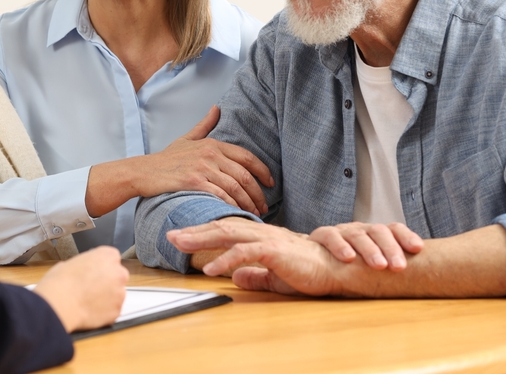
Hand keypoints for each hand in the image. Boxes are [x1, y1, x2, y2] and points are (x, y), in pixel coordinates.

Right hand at [33, 246, 127, 332]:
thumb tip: (81, 271)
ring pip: (116, 294)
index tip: (94, 272)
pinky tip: (90, 310)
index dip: (101, 267)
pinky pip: (113, 310)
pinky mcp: (117, 310)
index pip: (111, 258)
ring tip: (88, 301)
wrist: (61, 302)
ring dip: (106, 297)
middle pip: (117, 276)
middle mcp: (119, 272)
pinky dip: (104, 311)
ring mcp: (120, 293)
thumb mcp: (70, 262)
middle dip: (107, 282)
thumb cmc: (62, 281)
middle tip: (91, 288)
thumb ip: (84, 265)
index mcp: (108, 255)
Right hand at [87, 105, 272, 216]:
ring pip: (235, 187)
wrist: (143, 172)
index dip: (263, 171)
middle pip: (244, 175)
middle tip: (264, 206)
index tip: (271, 183)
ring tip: (254, 213)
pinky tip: (236, 213)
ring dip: (248, 203)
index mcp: (213, 144)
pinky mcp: (193, 182)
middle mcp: (210, 154)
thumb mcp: (187, 138)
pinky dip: (231, 206)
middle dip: (258, 193)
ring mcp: (202, 167)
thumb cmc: (166, 158)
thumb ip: (204, 125)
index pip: (247, 157)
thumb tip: (217, 108)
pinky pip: (220, 195)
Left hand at [167, 219, 343, 295]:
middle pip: (220, 226)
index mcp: (259, 235)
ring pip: (228, 234)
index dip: (201, 231)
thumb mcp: (275, 274)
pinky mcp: (274, 252)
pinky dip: (225, 260)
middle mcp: (260, 232)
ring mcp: (266, 240)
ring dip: (201, 238)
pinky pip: (245, 253)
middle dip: (193, 230)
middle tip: (170, 234)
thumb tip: (237, 279)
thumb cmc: (309, 270)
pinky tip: (210, 268)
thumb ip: (255, 274)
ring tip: (180, 243)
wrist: (336, 268)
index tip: (180, 235)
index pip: (225, 229)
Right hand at [310, 222, 423, 269]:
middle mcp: (360, 230)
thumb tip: (421, 279)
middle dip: (390, 248)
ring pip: (358, 234)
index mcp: (374, 234)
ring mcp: (341, 231)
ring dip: (370, 249)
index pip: (393, 229)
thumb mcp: (370, 265)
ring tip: (378, 265)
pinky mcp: (321, 236)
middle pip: (378, 231)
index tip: (418, 248)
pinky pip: (330, 236)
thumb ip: (389, 266)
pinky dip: (339, 245)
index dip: (406, 236)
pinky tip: (348, 257)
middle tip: (399, 266)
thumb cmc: (348, 266)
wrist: (311, 260)